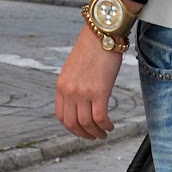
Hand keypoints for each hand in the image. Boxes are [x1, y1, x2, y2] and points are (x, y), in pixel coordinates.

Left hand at [55, 25, 123, 139]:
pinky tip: (111, 126)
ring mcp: (83, 92)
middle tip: (93, 136)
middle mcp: (69, 91)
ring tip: (104, 133)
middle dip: (83, 134)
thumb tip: (80, 101)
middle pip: (72, 123)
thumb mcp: (74, 68)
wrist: (102, 34)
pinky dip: (106, 126)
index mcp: (61, 85)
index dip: (71, 128)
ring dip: (96, 133)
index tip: (81, 130)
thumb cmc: (92, 48)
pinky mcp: (100, 92)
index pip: (61, 116)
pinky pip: (100, 118)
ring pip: (87, 123)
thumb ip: (73, 85)